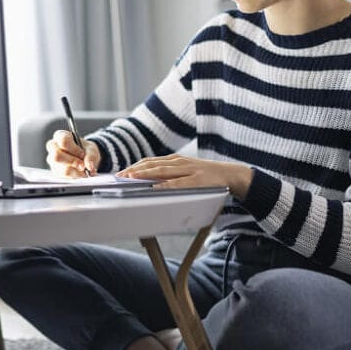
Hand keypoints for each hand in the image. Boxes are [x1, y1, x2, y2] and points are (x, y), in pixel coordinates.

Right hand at [46, 130, 100, 177]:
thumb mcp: (91, 149)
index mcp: (60, 136)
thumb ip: (91, 156)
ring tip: (84, 169)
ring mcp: (53, 161)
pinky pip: (65, 177)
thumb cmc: (84, 150)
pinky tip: (80, 173)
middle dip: (72, 162)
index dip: (74, 149)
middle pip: (57, 156)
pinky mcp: (56, 172)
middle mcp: (53, 148)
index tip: (82, 153)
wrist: (85, 158)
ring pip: (62, 169)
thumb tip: (89, 166)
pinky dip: (76, 176)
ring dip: (76, 171)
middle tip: (83, 165)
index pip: (63, 141)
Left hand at [117, 154, 253, 198]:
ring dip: (144, 174)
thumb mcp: (186, 172)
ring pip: (161, 171)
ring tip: (130, 179)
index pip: (149, 162)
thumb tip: (152, 184)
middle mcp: (179, 162)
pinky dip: (164, 185)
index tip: (120, 172)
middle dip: (134, 170)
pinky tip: (154, 188)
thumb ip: (170, 176)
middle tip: (119, 176)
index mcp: (175, 160)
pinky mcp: (197, 180)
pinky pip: (178, 183)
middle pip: (151, 164)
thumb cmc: (206, 176)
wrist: (231, 174)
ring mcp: (188, 170)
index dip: (134, 166)